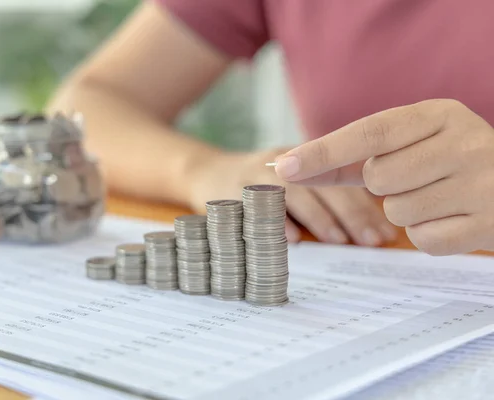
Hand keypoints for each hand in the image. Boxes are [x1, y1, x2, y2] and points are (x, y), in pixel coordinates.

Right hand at [187, 148, 396, 244]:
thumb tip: (364, 232)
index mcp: (306, 159)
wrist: (204, 172)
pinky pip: (257, 206)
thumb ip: (322, 200)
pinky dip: (276, 222)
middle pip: (325, 185)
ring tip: (339, 240)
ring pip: (296, 192)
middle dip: (351, 214)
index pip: (344, 179)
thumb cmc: (258, 187)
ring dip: (319, 217)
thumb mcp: (291, 183)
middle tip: (372, 242)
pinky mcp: (233, 188)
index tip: (385, 234)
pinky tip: (292, 239)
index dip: (365, 206)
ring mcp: (258, 173)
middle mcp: (285, 161)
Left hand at [272, 99, 493, 255]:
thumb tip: (287, 168)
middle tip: (418, 177)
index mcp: (439, 114)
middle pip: (378, 177)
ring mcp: (482, 183)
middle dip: (383, 185)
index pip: (369, 132)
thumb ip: (350, 158)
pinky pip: (424, 240)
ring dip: (406, 211)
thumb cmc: (446, 161)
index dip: (322, 152)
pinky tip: (453, 217)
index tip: (283, 168)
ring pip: (398, 212)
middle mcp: (464, 141)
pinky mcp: (489, 223)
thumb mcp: (409, 144)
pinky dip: (428, 235)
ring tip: (439, 196)